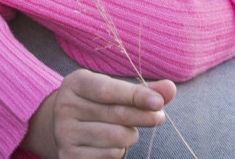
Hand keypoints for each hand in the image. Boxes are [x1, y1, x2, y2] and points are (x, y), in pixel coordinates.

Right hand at [24, 69, 175, 158]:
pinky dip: (119, 150)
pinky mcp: (69, 155)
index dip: (136, 96)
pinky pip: (109, 154)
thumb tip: (170, 89)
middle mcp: (65, 106)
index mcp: (75, 83)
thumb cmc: (97, 103)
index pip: (108, 90)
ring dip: (131, 135)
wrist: (65, 125)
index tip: (159, 102)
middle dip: (144, 116)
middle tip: (159, 117)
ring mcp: (65, 132)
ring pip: (116, 137)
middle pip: (116, 114)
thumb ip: (141, 90)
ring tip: (127, 130)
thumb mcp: (114, 90)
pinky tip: (113, 143)